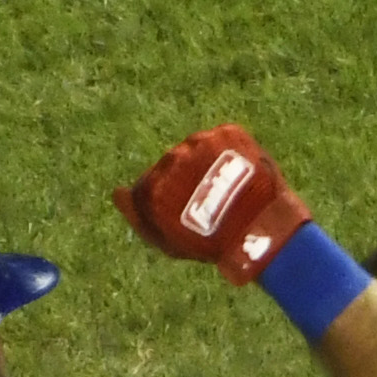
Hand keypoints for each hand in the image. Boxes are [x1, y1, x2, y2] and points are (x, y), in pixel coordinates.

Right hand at [116, 125, 313, 282]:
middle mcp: (172, 158)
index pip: (151, 183)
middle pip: (175, 164)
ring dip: (209, 165)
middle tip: (211, 203)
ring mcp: (201, 142)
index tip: (186, 215)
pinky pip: (222, 140)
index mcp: (153, 184)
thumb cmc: (210, 243)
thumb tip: (117, 191)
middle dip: (189, 179)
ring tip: (228, 190)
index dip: (168, 200)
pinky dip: (230, 154)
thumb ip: (137, 214)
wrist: (259, 229)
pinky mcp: (227, 132)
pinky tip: (238, 176)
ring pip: (198, 150)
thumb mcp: (166, 240)